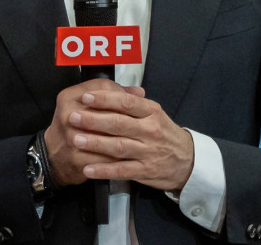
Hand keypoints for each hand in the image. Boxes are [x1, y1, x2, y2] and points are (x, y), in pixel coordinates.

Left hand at [43, 80, 194, 191]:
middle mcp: (150, 130)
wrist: (188, 161)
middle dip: (93, 120)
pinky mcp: (145, 171)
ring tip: (75, 139)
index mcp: (152, 112)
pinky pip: (121, 170)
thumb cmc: (165, 134)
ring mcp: (148, 151)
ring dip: (95, 144)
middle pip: (119, 123)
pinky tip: (87, 169)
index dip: (105, 100)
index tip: (86, 97)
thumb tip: (111, 89)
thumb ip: (133, 103)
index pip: (126, 103)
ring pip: (118, 146)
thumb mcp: (155, 114)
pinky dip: (104, 170)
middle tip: (73, 116)